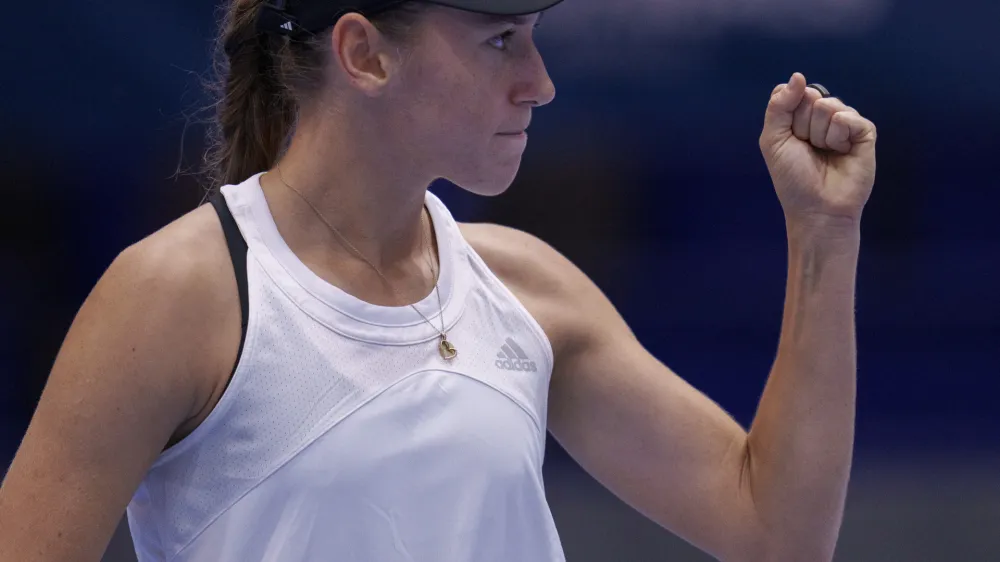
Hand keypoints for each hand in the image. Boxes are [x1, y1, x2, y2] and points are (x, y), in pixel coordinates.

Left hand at [759, 73, 876, 227]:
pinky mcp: (864, 132)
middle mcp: (824, 116)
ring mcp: (845, 123)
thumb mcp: (773, 140)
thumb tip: (797, 76)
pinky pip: (847, 117)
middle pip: (811, 97)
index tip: (790, 139)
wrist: (816, 207)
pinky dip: (838, 135)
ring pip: (828, 106)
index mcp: (801, 116)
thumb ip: (779, 106)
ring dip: (820, 134)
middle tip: (808, 149)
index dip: (788, 114)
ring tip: (825, 153)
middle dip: (803, 126)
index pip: (794, 92)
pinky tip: (841, 152)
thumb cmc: (793, 178)